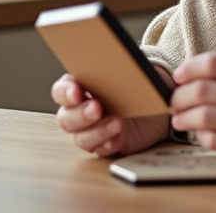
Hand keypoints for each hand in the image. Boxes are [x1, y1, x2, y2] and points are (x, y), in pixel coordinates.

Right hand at [52, 73, 169, 156]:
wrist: (155, 102)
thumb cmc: (137, 81)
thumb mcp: (130, 70)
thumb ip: (117, 67)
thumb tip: (117, 64)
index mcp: (79, 86)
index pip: (61, 91)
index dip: (65, 92)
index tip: (76, 92)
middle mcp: (78, 110)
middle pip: (66, 118)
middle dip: (80, 115)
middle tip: (97, 108)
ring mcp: (89, 130)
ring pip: (80, 138)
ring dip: (97, 131)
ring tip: (117, 123)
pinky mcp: (104, 145)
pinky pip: (100, 150)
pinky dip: (108, 144)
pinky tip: (119, 138)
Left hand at [169, 53, 215, 172]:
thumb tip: (193, 74)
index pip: (212, 63)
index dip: (187, 69)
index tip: (178, 76)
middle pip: (202, 90)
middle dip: (179, 96)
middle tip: (173, 100)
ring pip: (204, 117)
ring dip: (183, 118)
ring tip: (180, 118)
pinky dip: (201, 135)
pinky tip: (201, 132)